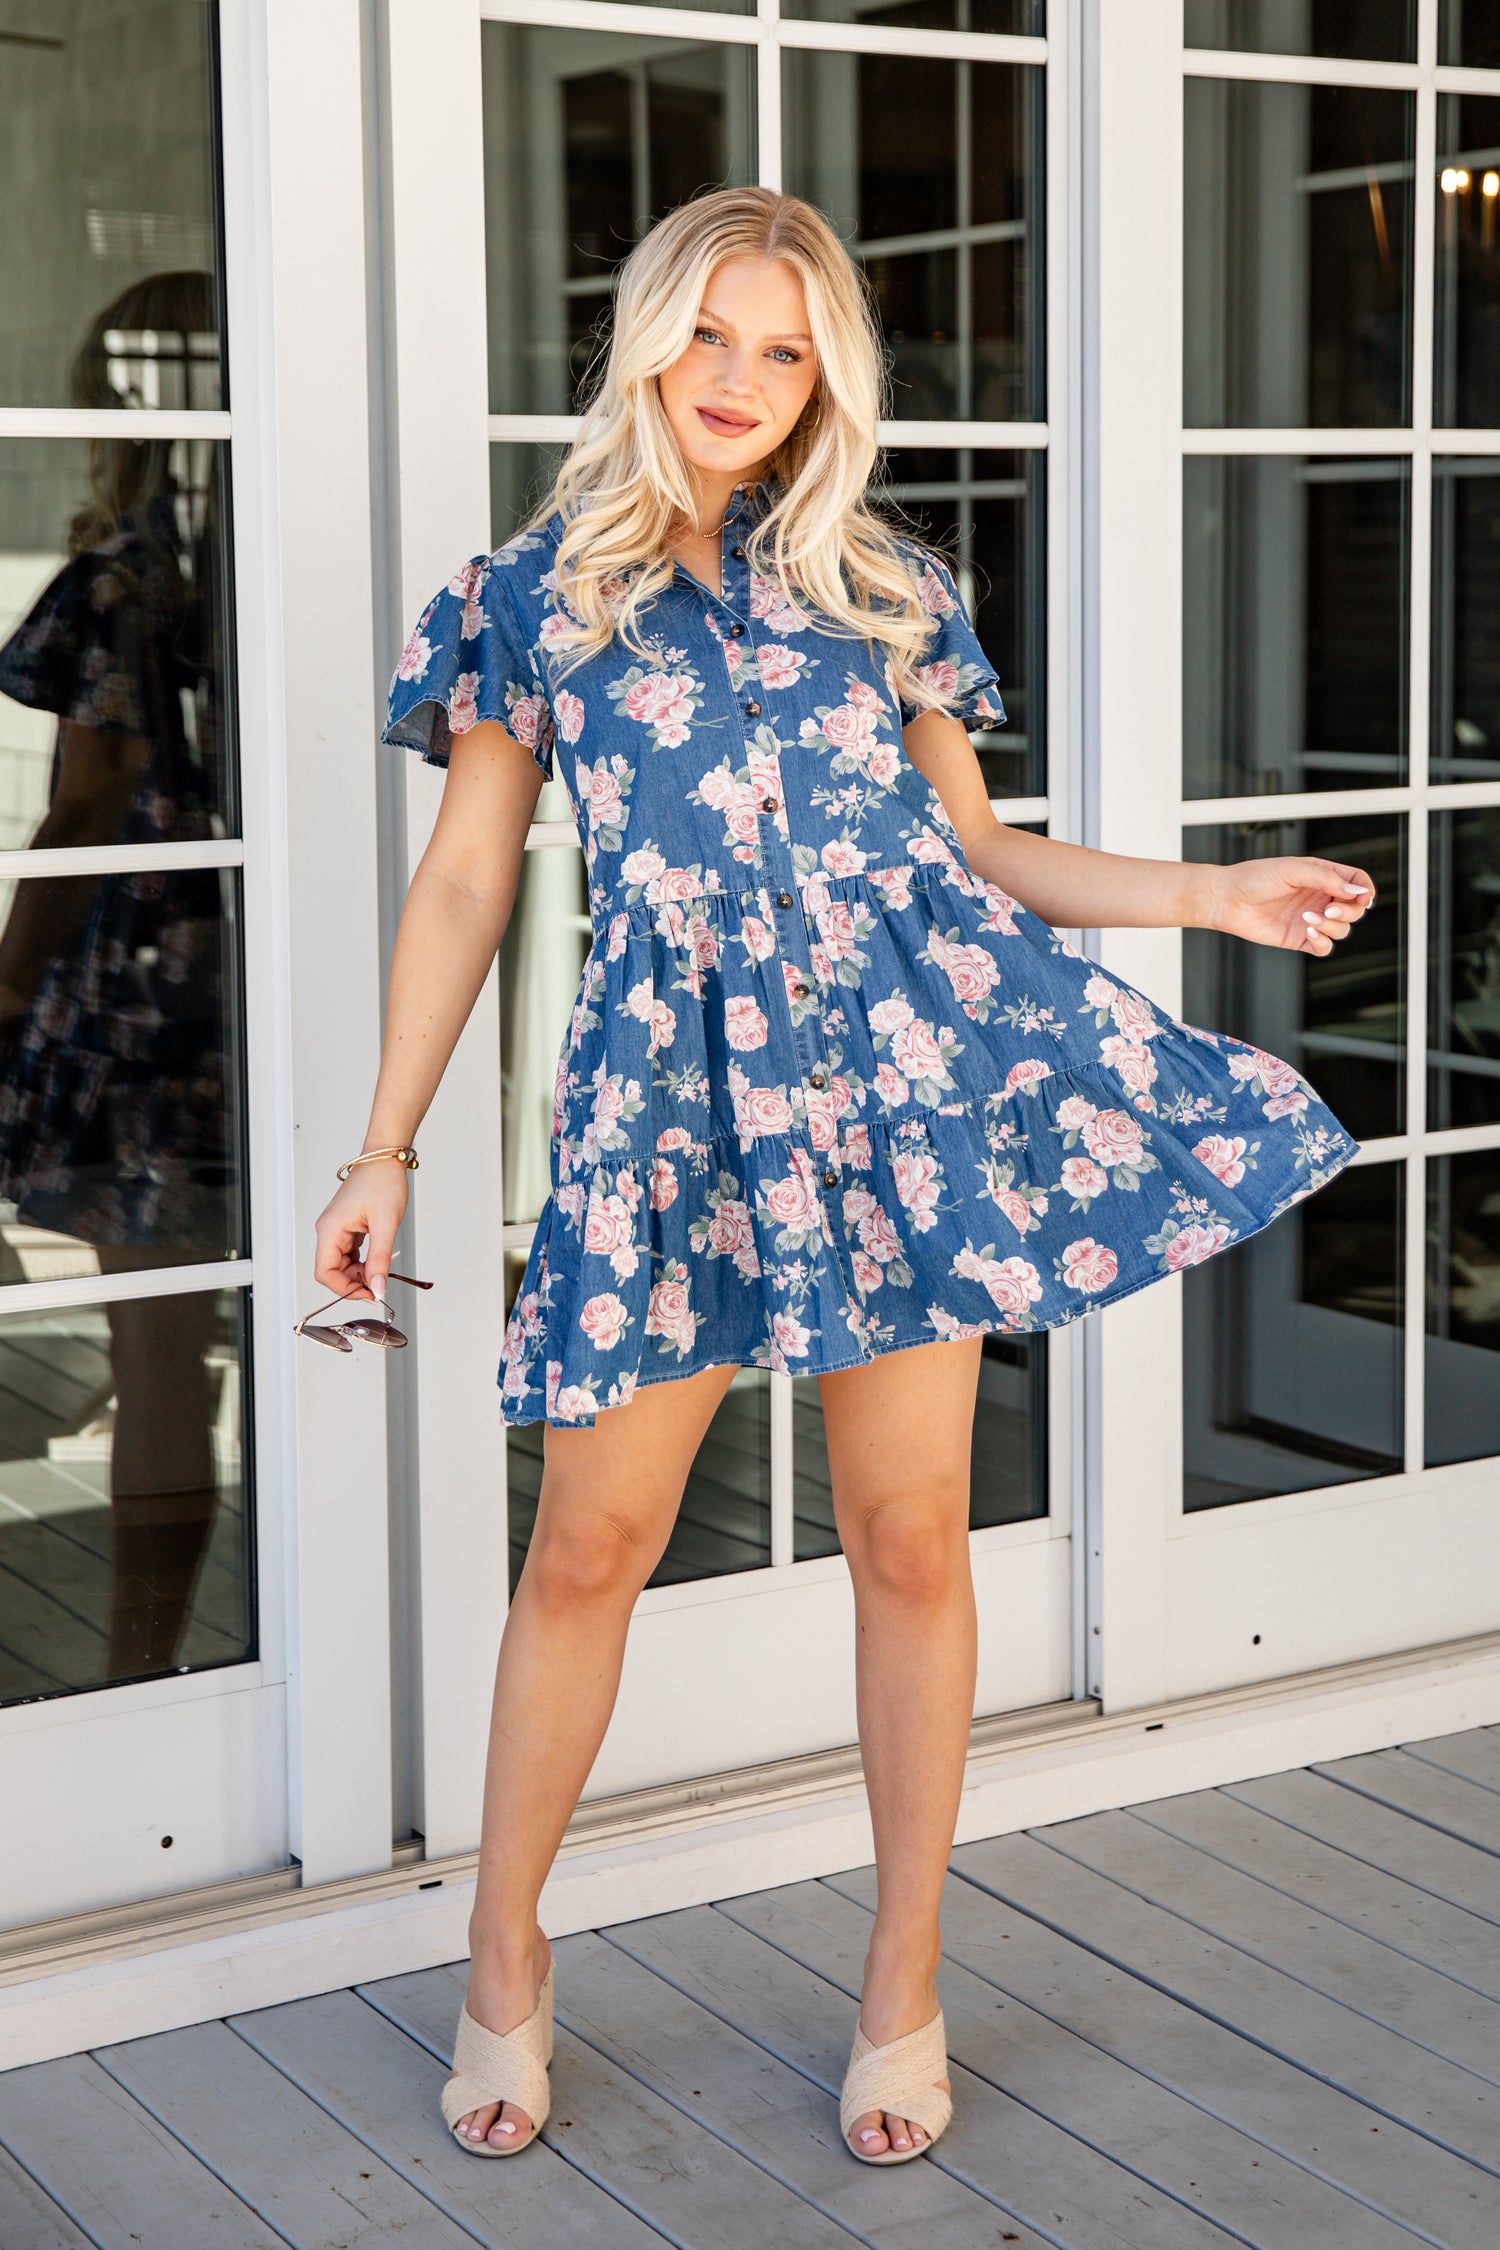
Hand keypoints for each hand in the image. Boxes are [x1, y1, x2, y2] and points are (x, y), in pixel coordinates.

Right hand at [313, 1160, 410, 1302]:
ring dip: (360, 1272)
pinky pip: (349, 1253)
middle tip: (379, 1284)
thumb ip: (380, 1259)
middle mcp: (329, 1230)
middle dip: (354, 1282)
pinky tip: (377, 1259)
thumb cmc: (382, 1181)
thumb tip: (377, 1287)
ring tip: (381, 1269)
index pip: (324, 1272)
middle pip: (332, 1270)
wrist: (386, 1159)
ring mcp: (337, 1229)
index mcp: (330, 1229)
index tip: (369, 1293)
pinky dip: (363, 1261)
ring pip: (341, 1264)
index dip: (345, 1289)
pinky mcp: (347, 1227)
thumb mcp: (385, 1224)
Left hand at [1199, 856, 1374, 956]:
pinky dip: (1323, 942)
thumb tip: (1357, 891)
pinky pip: (1324, 947)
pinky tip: (1309, 932)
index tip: (1363, 898)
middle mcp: (1319, 897)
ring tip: (1308, 918)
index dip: (1365, 890)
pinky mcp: (1299, 938)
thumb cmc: (1255, 878)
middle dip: (1349, 911)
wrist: (1228, 899)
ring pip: (1342, 929)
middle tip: (1329, 910)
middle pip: (1354, 909)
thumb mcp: (1293, 870)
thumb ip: (1327, 879)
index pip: (1357, 882)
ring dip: (1332, 927)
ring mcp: (1311, 919)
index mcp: (1322, 876)